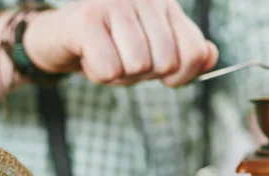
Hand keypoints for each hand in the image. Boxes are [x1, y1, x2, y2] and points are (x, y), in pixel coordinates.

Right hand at [23, 0, 218, 86]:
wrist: (57, 40)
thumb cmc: (109, 49)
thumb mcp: (152, 55)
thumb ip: (185, 56)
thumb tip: (210, 55)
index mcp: (166, 6)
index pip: (195, 51)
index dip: (181, 75)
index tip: (161, 73)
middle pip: (165, 62)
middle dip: (141, 75)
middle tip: (121, 60)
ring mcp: (116, 4)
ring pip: (138, 65)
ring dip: (118, 75)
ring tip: (104, 56)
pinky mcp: (88, 18)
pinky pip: (110, 69)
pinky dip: (98, 74)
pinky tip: (88, 56)